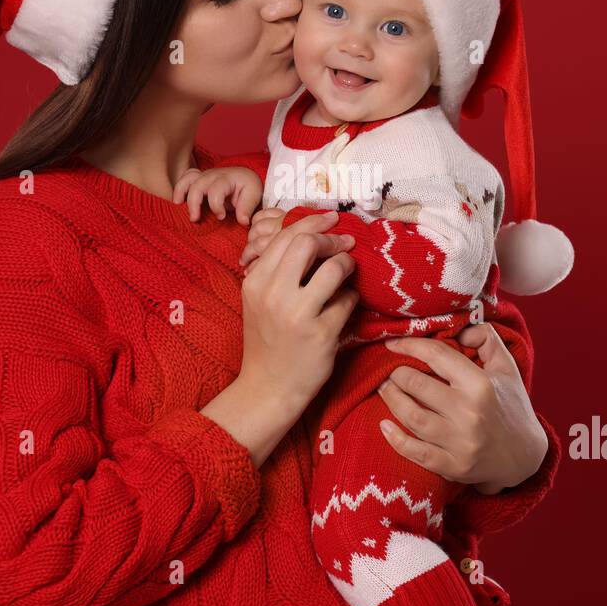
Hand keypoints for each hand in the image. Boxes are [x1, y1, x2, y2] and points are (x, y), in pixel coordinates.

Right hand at [172, 166, 262, 225]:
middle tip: (195, 219)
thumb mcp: (254, 196)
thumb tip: (242, 221)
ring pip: (187, 179)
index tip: (222, 217)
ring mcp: (204, 175)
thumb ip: (247, 208)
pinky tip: (178, 203)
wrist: (245, 179)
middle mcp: (213, 174)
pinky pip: (185, 179)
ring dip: (180, 193)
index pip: (216, 191)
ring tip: (178, 207)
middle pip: (197, 186)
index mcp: (228, 178)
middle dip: (194, 203)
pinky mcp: (198, 179)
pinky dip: (179, 189)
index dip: (216, 206)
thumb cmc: (248, 188)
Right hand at [238, 210, 358, 408]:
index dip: (313, 221)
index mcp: (255, 281)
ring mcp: (297, 314)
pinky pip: (347, 300)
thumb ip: (276, 269)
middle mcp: (272, 294)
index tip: (332, 218)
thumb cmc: (267, 339)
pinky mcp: (321, 334)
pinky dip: (351, 297)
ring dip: (347, 265)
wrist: (268, 387)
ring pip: (333, 268)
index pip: (285, 236)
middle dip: (332, 239)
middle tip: (345, 243)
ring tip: (347, 272)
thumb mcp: (258, 300)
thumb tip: (309, 233)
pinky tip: (345, 304)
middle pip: (307, 243)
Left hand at [376, 323, 548, 493]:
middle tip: (389, 370)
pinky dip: (395, 439)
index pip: (436, 355)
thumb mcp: (506, 367)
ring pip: (411, 417)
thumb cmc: (512, 405)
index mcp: (481, 385)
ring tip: (385, 389)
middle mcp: (469, 413)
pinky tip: (384, 425)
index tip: (392, 343)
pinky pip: (416, 453)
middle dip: (396, 374)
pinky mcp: (453, 467)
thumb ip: (486, 338)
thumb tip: (459, 329)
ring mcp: (461, 443)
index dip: (409, 345)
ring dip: (391, 399)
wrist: (526, 456)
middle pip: (416, 385)